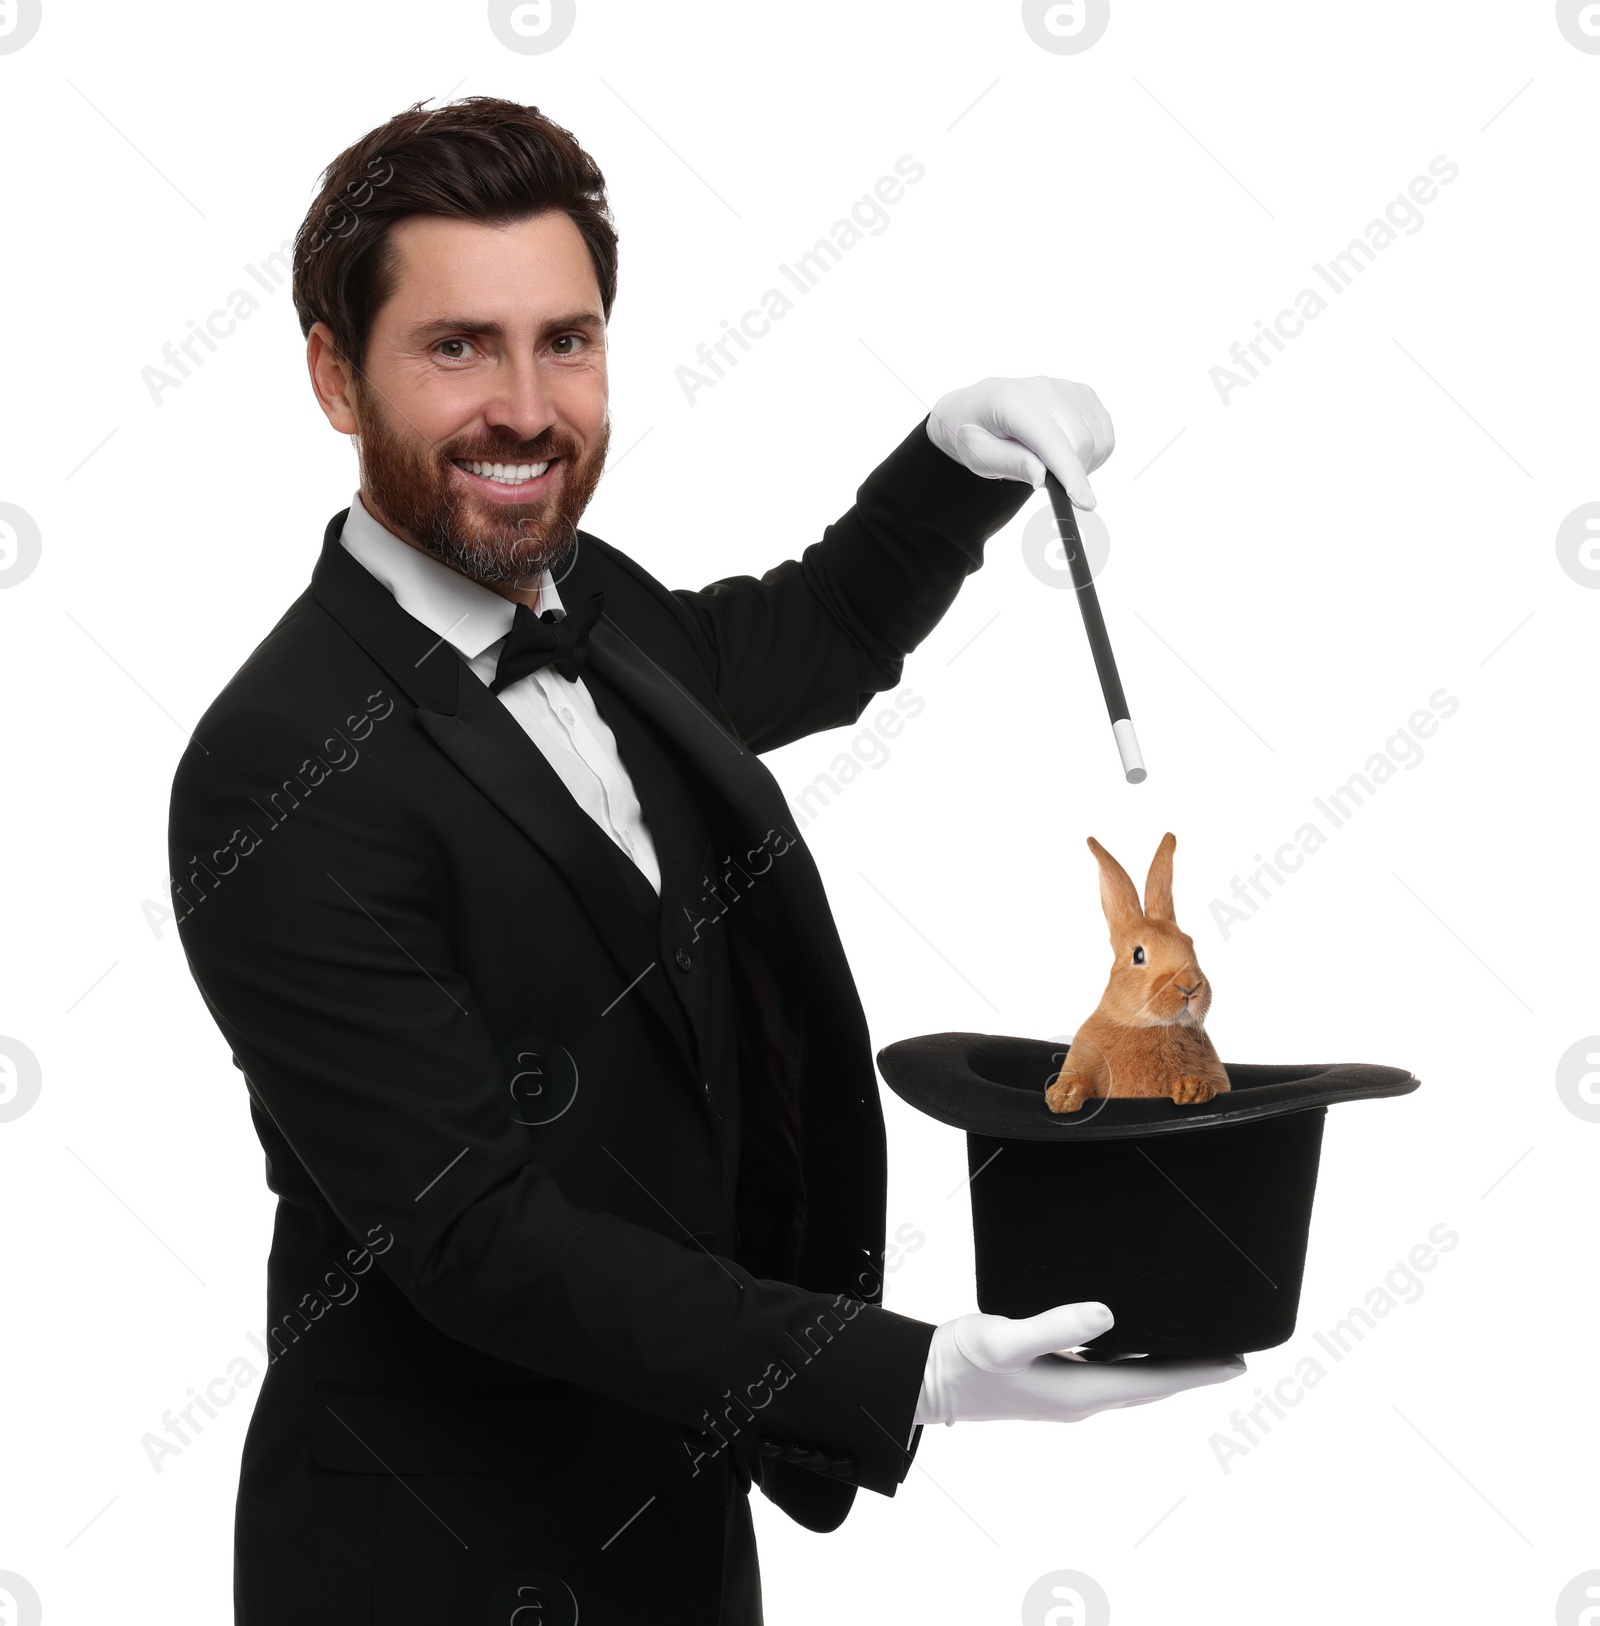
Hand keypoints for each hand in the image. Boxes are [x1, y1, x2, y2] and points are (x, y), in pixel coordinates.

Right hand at [912, 1301, 1244, 1426]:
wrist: (925, 1381)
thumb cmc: (962, 1362)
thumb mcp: (1005, 1339)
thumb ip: (1055, 1327)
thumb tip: (1107, 1315)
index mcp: (1079, 1392)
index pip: (1154, 1382)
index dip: (1197, 1373)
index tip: (1237, 1365)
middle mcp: (1080, 1399)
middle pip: (1151, 1385)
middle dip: (1191, 1371)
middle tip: (1231, 1356)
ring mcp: (1066, 1396)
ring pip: (1131, 1381)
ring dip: (1164, 1368)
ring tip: (1193, 1348)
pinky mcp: (1051, 1385)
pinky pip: (1108, 1374)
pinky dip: (1133, 1361)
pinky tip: (1131, 1342)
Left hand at [925, 375, 1114, 508]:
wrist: (978, 407)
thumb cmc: (976, 434)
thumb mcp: (979, 457)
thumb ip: (1011, 464)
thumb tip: (1042, 477)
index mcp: (1012, 402)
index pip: (1051, 441)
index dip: (1071, 474)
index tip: (1085, 504)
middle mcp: (1044, 388)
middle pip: (1080, 443)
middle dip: (1072, 475)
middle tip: (1047, 483)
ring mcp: (1067, 387)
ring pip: (1097, 439)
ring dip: (1083, 465)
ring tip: (1053, 466)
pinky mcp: (1083, 394)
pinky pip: (1104, 432)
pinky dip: (1094, 453)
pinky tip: (1068, 455)